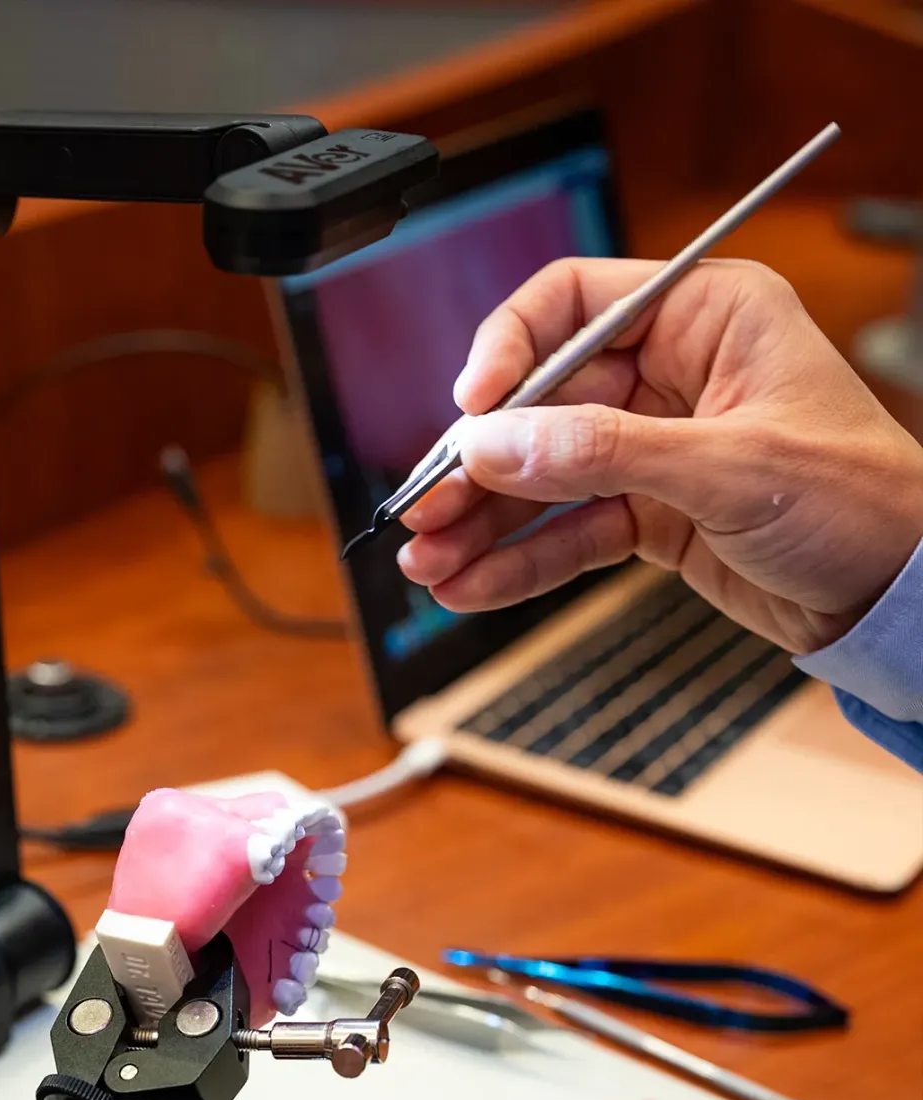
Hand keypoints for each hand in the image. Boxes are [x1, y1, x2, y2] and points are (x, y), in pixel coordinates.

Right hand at [397, 258, 922, 654]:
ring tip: (430, 561)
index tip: (470, 409)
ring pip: (546, 475)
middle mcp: (673, 374)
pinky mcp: (652, 514)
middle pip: (540, 402)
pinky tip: (472, 584)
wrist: (900, 595)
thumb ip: (605, 453)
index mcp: (704, 316)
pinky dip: (521, 560)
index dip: (507, 351)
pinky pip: (569, 531)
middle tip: (425, 509)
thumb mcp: (730, 468)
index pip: (571, 304)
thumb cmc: (860, 500)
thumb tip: (499, 445)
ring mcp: (656, 446)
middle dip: (480, 463)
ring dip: (485, 521)